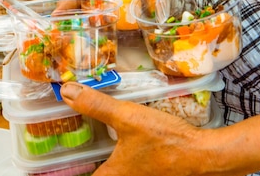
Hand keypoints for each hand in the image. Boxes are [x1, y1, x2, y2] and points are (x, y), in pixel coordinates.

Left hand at [61, 82, 215, 175]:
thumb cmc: (166, 140)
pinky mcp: (153, 174)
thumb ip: (97, 105)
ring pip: (115, 172)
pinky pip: (129, 170)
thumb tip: (67, 92)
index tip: (56, 161)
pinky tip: (127, 145)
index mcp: (111, 175)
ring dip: (105, 162)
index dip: (67, 171)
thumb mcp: (128, 117)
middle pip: (99, 173)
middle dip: (87, 164)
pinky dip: (122, 161)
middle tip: (78, 150)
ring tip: (99, 146)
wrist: (203, 155)